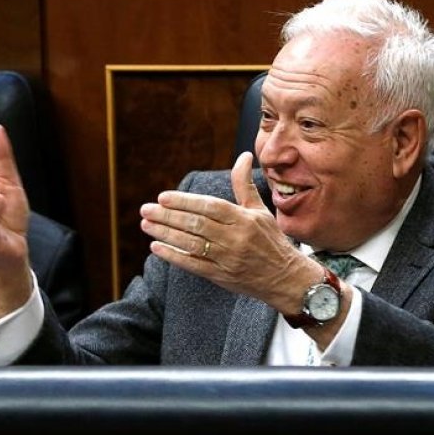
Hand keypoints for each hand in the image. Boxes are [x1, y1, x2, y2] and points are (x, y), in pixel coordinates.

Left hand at [139, 152, 333, 316]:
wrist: (287, 278)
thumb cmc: (271, 240)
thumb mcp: (260, 210)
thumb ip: (244, 185)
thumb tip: (244, 156)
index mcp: (245, 219)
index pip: (210, 207)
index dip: (185, 202)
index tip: (163, 197)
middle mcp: (236, 238)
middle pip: (197, 225)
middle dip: (169, 217)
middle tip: (146, 209)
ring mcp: (228, 259)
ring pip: (192, 244)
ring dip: (166, 235)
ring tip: (146, 225)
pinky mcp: (221, 276)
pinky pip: (194, 265)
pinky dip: (174, 256)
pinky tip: (157, 247)